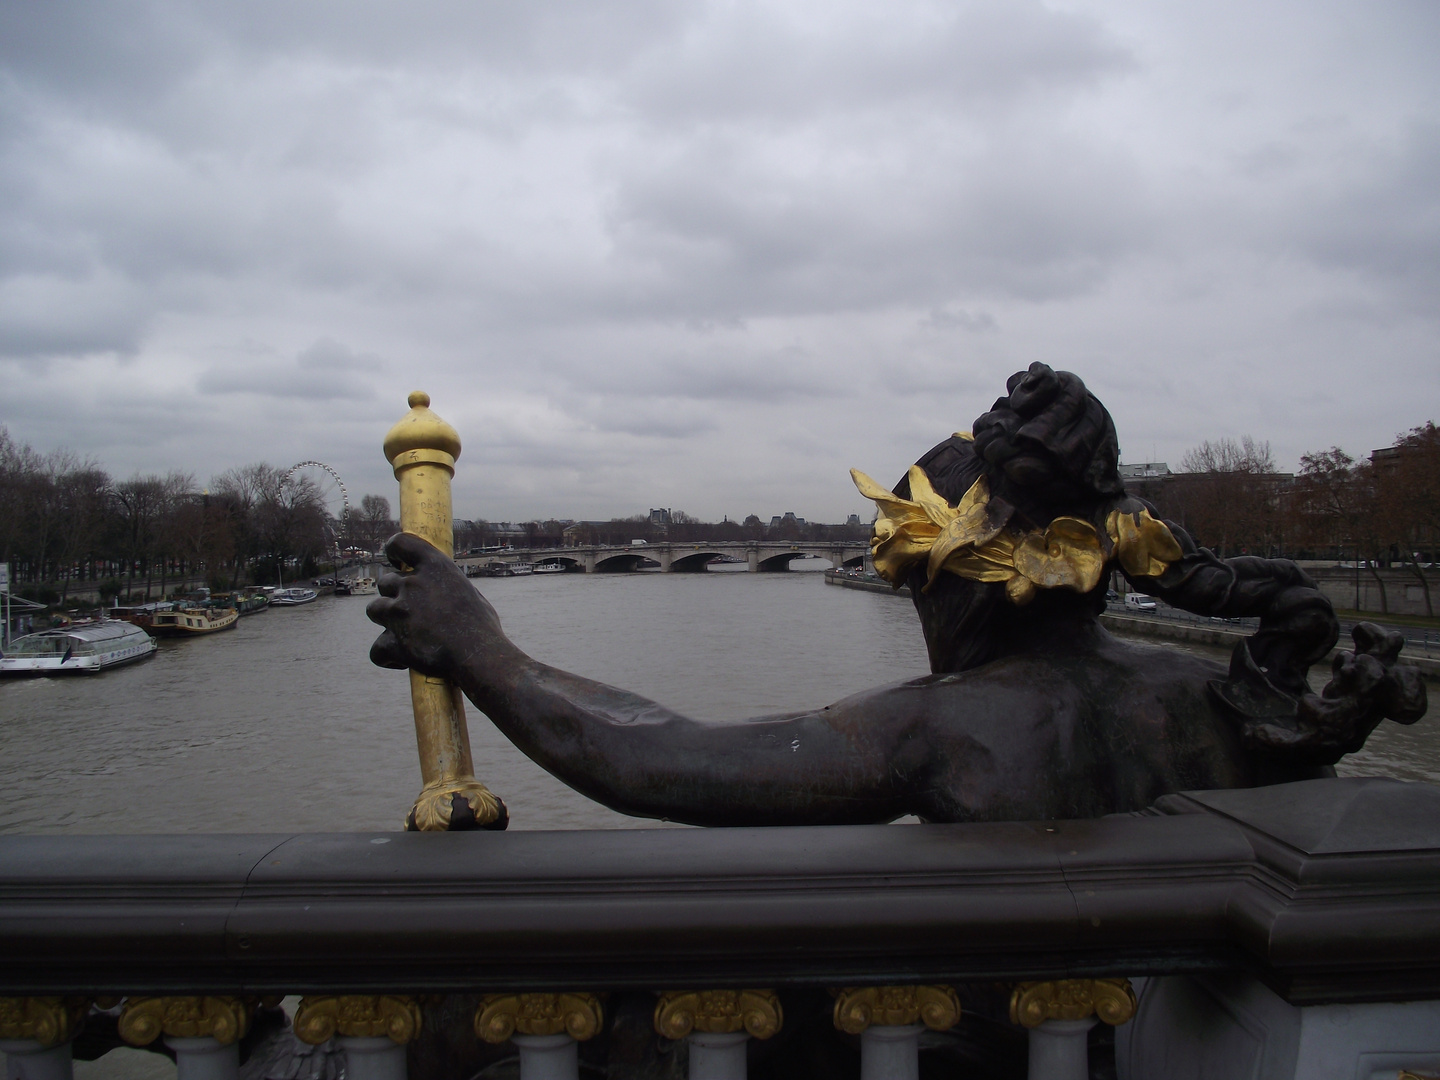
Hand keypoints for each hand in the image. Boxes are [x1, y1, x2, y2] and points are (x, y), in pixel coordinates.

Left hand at [366, 532, 508, 677]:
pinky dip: (386, 656)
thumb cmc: (482, 628)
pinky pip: (377, 649)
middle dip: (393, 594)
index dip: (394, 550)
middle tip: (408, 608)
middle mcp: (413, 585)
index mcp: (435, 567)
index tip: (395, 560)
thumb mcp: (471, 595)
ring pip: (374, 609)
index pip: (402, 543)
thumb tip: (444, 593)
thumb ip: (449, 589)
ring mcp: (399, 612)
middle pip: (385, 582)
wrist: (479, 656)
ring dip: (385, 619)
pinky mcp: (393, 641)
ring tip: (403, 632)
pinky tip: (399, 661)